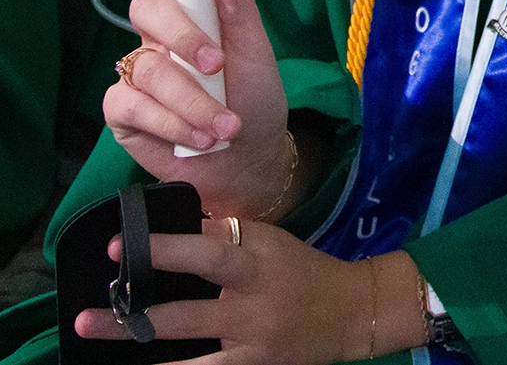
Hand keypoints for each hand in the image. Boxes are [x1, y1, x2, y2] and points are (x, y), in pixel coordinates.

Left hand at [75, 225, 425, 364]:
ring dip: (140, 341)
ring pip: (190, 342)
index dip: (164, 246)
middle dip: (138, 305)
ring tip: (99, 339)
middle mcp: (254, 295)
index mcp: (259, 256)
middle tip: (90, 311)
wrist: (352, 311)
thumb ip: (227, 239)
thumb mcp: (270, 244)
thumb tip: (178, 228)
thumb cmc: (303, 271)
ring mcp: (253, 336)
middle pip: (192, 299)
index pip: (208, 247)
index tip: (119, 244)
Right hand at [106, 0, 289, 219]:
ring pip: (148, 67)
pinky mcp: (123, 113)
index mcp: (192, 11)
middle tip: (215, 61)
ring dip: (191, 99)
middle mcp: (159, 36)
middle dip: (181, 34)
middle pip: (146, 10)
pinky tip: (199, 136)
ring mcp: (138, 73)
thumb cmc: (254, 96)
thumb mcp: (256, 49)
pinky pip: (132, 106)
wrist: (248, 160)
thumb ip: (236, 2)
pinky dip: (171, 122)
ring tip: (225, 124)